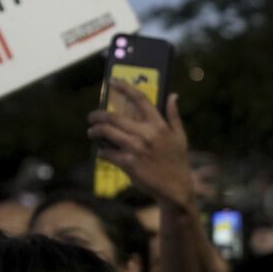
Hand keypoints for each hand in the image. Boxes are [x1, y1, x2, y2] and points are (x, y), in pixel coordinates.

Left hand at [88, 82, 192, 205]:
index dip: (125, 88)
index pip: (140, 99)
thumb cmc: (178, 162)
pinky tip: (102, 152)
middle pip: (114, 117)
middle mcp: (146, 134)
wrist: (176, 189)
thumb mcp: (180, 137)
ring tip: (92, 132)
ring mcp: (136, 149)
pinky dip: (102, 151)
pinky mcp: (128, 164)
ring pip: (106, 132)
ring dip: (94, 131)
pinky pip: (107, 153)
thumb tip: (173, 96)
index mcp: (159, 125)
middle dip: (98, 115)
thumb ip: (174, 116)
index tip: (113, 82)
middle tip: (92, 117)